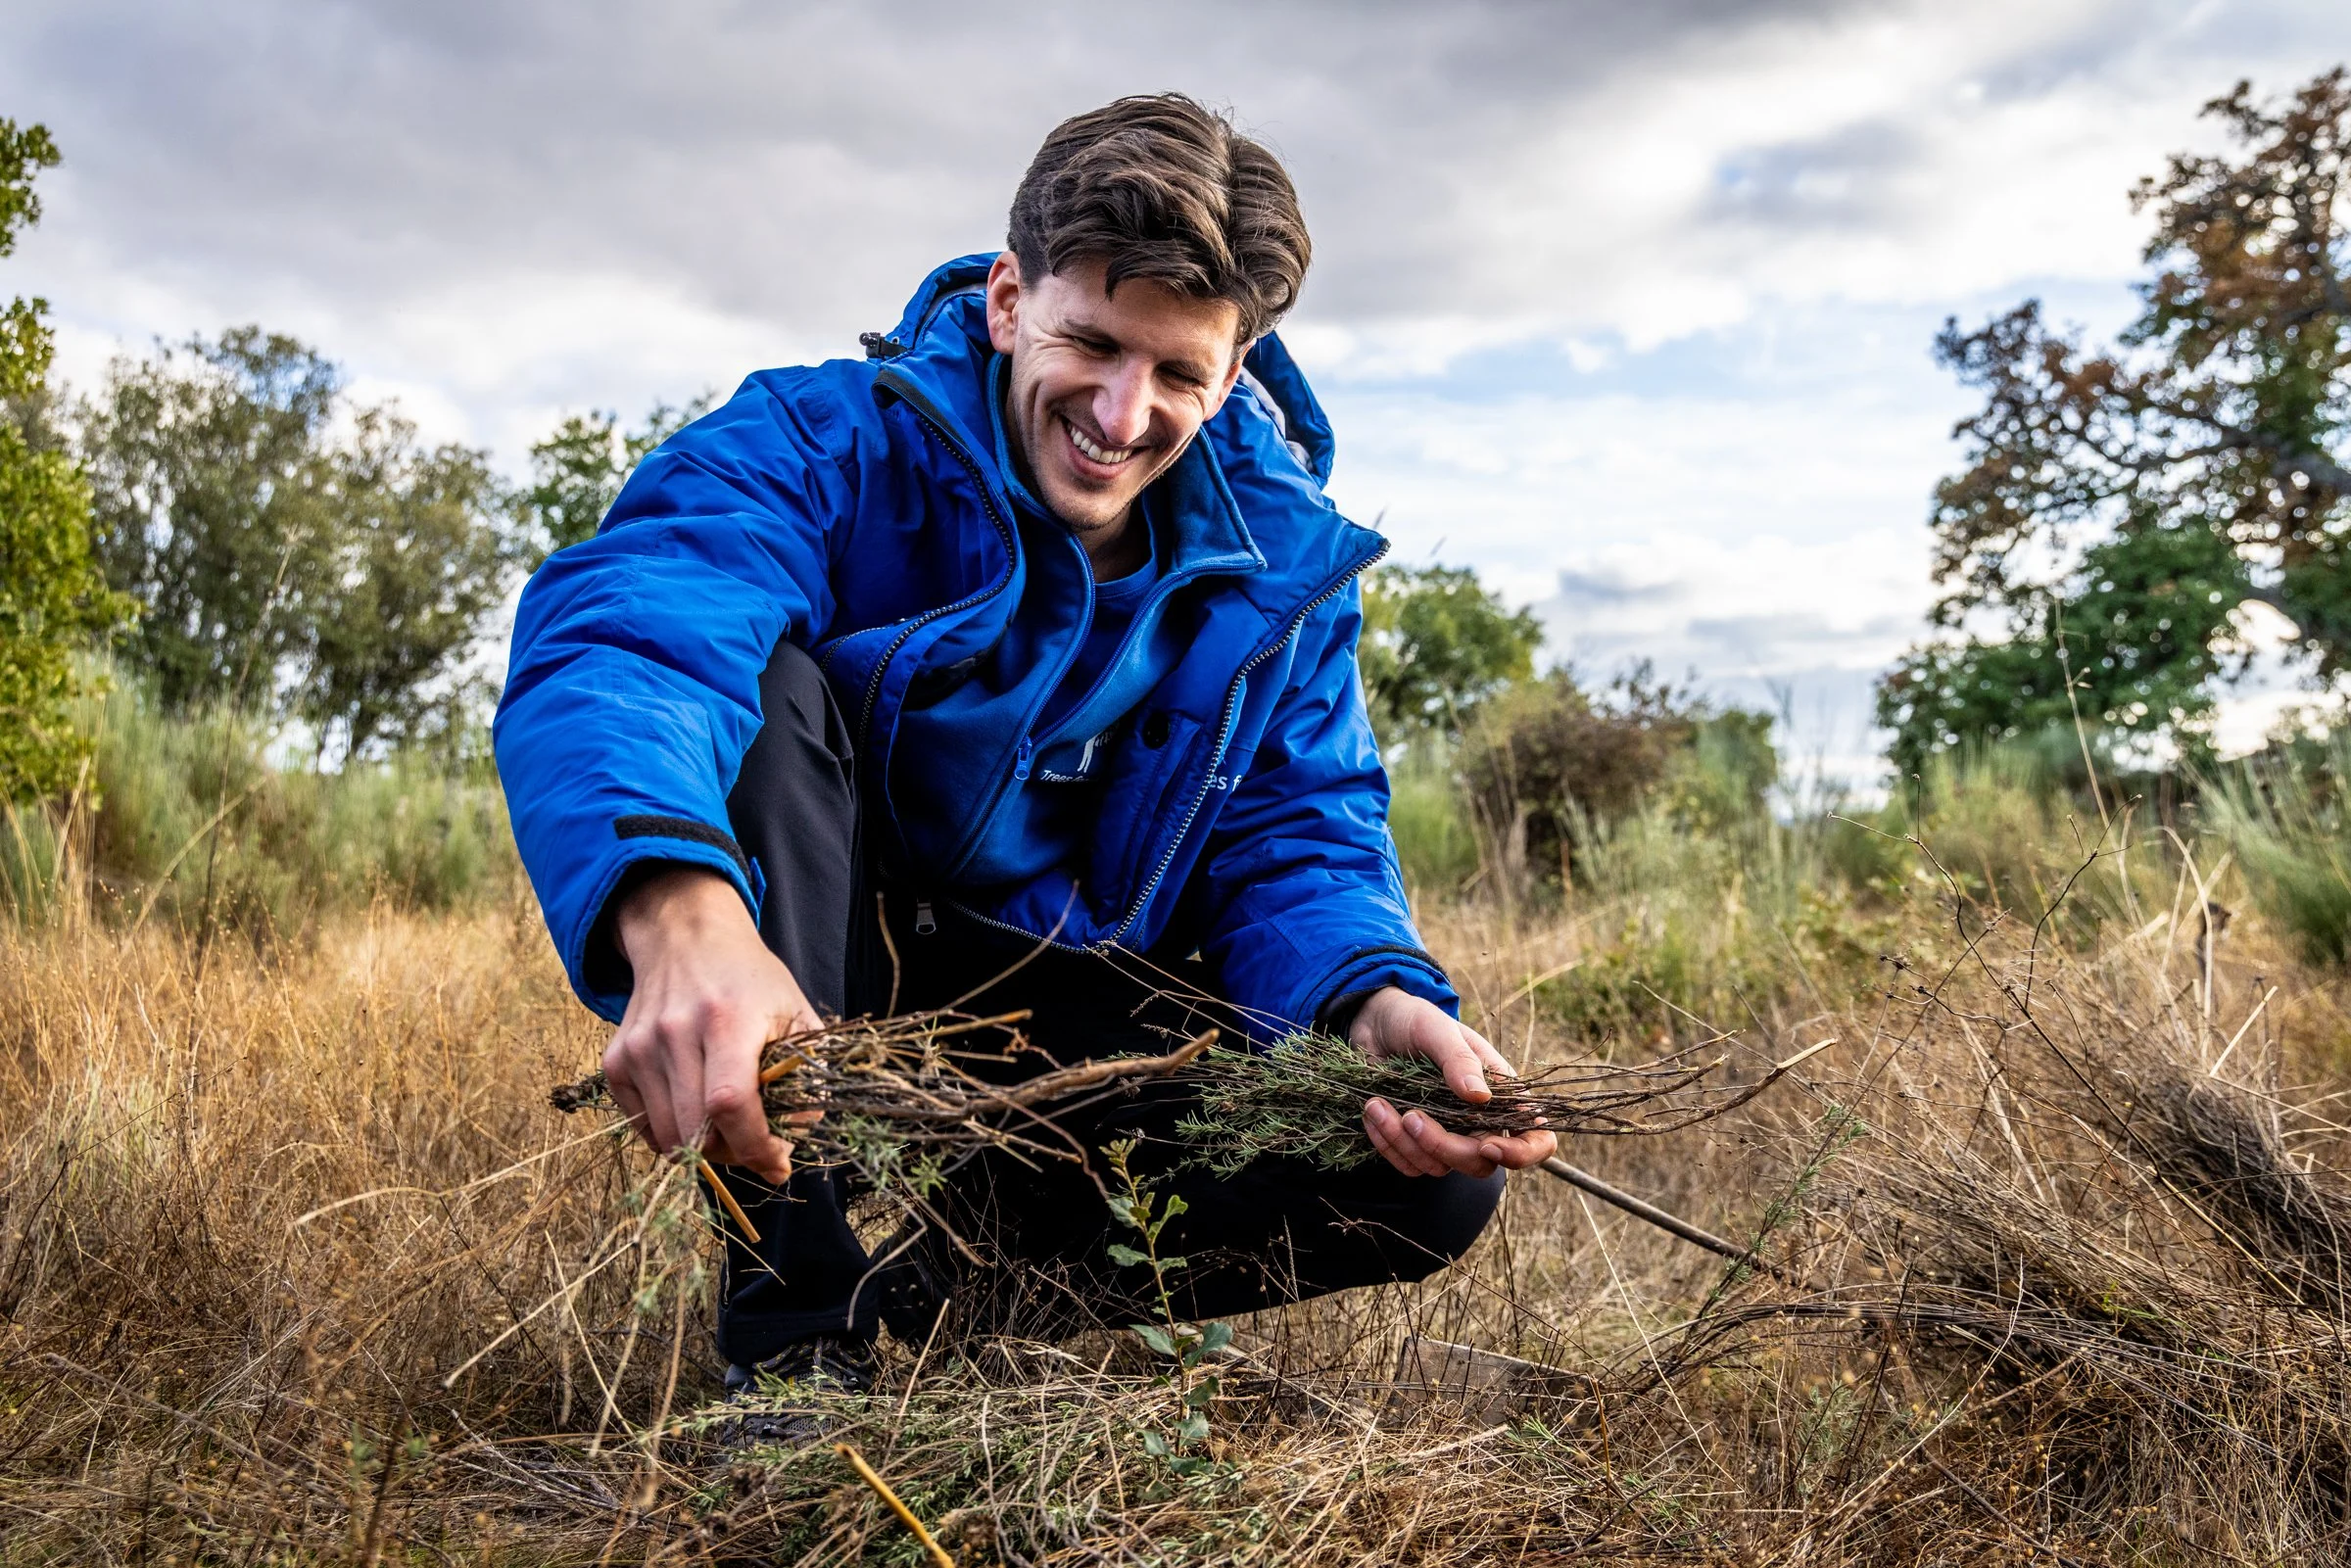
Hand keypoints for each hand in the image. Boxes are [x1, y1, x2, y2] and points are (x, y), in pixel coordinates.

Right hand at [606, 866, 812, 1183]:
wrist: (685, 941)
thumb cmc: (750, 982)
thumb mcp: (794, 1014)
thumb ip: (806, 1077)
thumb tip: (791, 1144)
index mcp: (727, 1019)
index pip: (730, 1103)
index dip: (755, 1146)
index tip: (777, 1163)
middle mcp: (675, 1032)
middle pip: (696, 1130)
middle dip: (733, 1155)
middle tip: (755, 1146)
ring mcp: (639, 1047)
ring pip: (667, 1137)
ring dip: (702, 1150)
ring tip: (727, 1129)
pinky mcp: (616, 1060)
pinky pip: (641, 1125)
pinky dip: (671, 1134)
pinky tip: (694, 1112)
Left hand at [1351, 987, 1557, 1178]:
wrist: (1374, 1022)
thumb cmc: (1414, 1019)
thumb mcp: (1436, 1029)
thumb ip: (1459, 1059)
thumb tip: (1481, 1097)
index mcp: (1500, 1093)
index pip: (1535, 1138)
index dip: (1521, 1153)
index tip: (1487, 1146)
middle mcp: (1478, 1120)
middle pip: (1480, 1163)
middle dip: (1444, 1148)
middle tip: (1411, 1118)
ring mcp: (1446, 1134)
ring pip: (1438, 1167)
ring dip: (1404, 1142)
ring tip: (1378, 1104)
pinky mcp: (1414, 1143)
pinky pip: (1407, 1164)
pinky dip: (1386, 1144)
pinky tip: (1373, 1111)